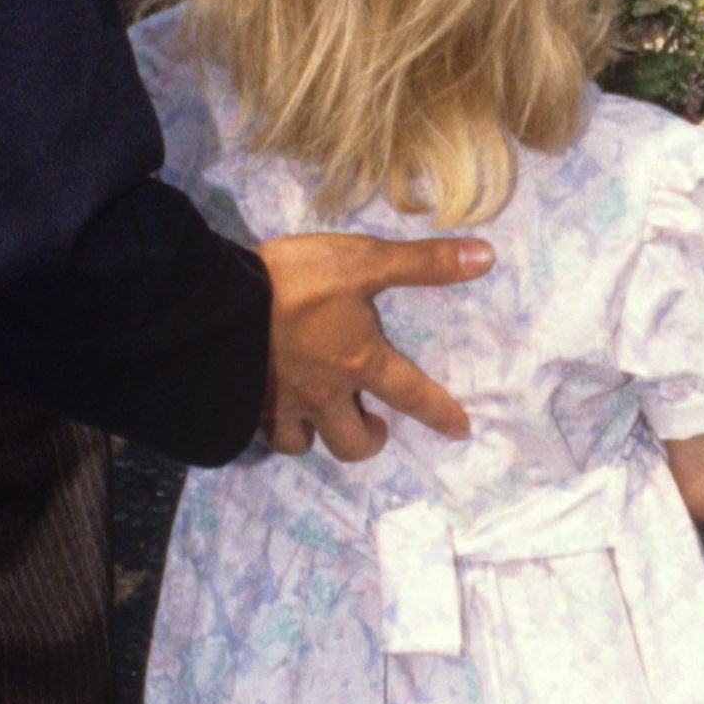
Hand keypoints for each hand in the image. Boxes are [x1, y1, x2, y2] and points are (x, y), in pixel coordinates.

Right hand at [255, 231, 489, 460]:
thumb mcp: (363, 260)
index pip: (412, 395)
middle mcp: (325, 394)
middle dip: (370, 441)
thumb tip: (486, 258)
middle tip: (376, 426)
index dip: (440, 413)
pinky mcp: (244, 404)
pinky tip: (272, 412)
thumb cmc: (296, 281)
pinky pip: (263, 434)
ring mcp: (281, 404)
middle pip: (353, 443)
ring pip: (304, 445)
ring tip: (322, 421)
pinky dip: (275, 428)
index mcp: (359, 362)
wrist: (216, 304)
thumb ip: (422, 262)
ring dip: (319, 437)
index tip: (459, 431)